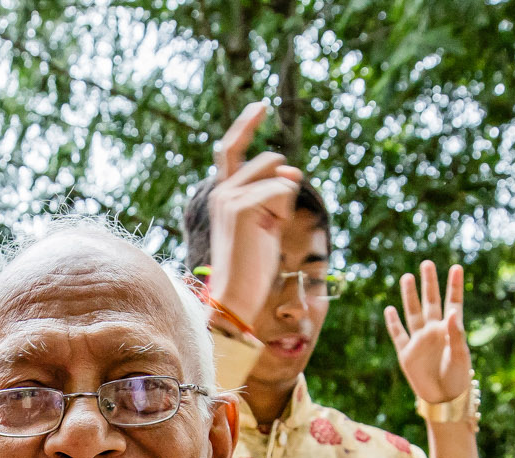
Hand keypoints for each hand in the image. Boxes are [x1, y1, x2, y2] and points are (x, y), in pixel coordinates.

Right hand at [205, 102, 303, 328]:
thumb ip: (276, 194)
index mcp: (222, 194)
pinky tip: (267, 235)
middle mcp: (222, 191)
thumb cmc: (252, 266)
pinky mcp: (244, 205)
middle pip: (270, 161)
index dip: (247, 124)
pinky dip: (283, 213)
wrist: (235, 295)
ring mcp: (231, 196)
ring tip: (265, 234)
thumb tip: (292, 170)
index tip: (262, 104)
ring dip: (283, 205)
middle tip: (270, 224)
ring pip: (279, 177)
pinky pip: (283, 191)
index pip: (231, 149)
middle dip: (282, 188)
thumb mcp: (267, 224)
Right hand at [383, 260, 471, 408]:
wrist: (443, 399)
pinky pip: (398, 334)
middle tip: (426, 264)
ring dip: (410, 296)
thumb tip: (453, 312)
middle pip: (430, 302)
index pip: (452, 302)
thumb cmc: (458, 378)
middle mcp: (433, 331)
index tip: (457, 267)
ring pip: (413, 313)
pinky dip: (393, 322)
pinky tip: (390, 309)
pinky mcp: (406, 353)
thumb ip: (456, 334)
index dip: (454, 286)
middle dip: (429, 283)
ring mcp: (419, 340)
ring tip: (407, 277)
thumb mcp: (460, 356)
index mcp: (450, 330)